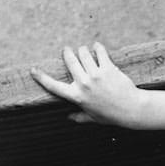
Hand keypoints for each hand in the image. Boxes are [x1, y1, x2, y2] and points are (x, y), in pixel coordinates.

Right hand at [31, 42, 162, 129]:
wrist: (131, 109)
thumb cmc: (112, 116)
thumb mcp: (93, 118)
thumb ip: (80, 117)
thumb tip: (69, 118)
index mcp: (76, 97)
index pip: (53, 86)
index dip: (41, 77)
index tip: (33, 70)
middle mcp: (83, 84)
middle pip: (69, 60)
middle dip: (67, 53)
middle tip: (68, 50)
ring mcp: (95, 75)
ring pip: (83, 53)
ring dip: (83, 50)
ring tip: (85, 50)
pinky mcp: (108, 68)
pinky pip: (99, 52)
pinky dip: (97, 47)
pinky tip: (97, 46)